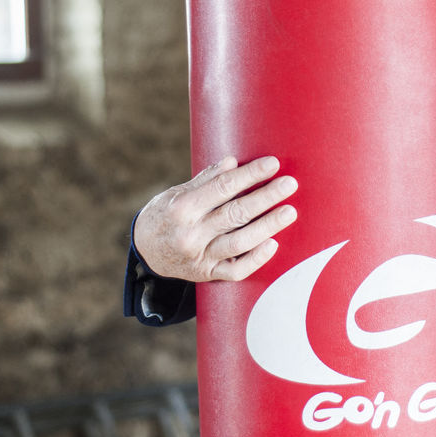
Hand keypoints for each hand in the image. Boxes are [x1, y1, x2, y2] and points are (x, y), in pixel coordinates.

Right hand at [133, 155, 297, 282]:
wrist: (145, 252)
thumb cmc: (165, 215)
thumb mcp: (177, 193)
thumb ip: (206, 180)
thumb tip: (233, 162)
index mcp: (182, 208)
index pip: (222, 187)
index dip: (249, 175)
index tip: (272, 164)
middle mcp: (191, 234)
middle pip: (235, 213)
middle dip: (265, 197)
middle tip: (290, 184)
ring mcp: (200, 257)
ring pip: (240, 242)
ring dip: (267, 226)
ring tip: (289, 212)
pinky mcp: (207, 274)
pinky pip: (236, 271)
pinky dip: (255, 259)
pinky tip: (272, 244)